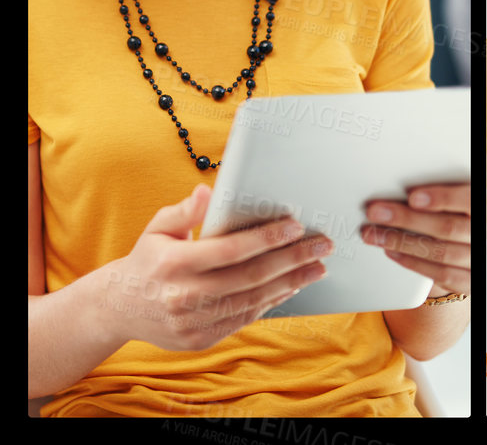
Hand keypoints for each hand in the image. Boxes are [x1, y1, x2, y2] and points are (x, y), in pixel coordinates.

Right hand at [107, 182, 332, 351]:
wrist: (118, 308)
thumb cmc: (148, 259)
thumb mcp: (159, 227)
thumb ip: (186, 210)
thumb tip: (207, 191)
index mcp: (173, 264)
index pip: (230, 250)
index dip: (267, 237)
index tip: (296, 225)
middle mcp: (182, 296)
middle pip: (249, 276)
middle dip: (292, 259)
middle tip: (322, 246)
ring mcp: (191, 323)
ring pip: (251, 301)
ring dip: (290, 283)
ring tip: (317, 267)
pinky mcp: (199, 340)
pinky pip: (243, 319)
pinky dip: (271, 303)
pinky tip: (291, 286)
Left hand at [361, 182, 470, 296]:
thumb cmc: (475, 213)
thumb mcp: (473, 195)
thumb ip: (454, 187)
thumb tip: (413, 180)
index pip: (468, 200)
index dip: (442, 198)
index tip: (413, 196)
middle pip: (446, 228)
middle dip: (406, 219)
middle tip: (377, 212)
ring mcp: (480, 260)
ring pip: (440, 253)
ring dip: (403, 242)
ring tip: (377, 234)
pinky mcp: (471, 281)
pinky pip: (442, 275)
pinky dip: (414, 264)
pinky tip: (393, 253)